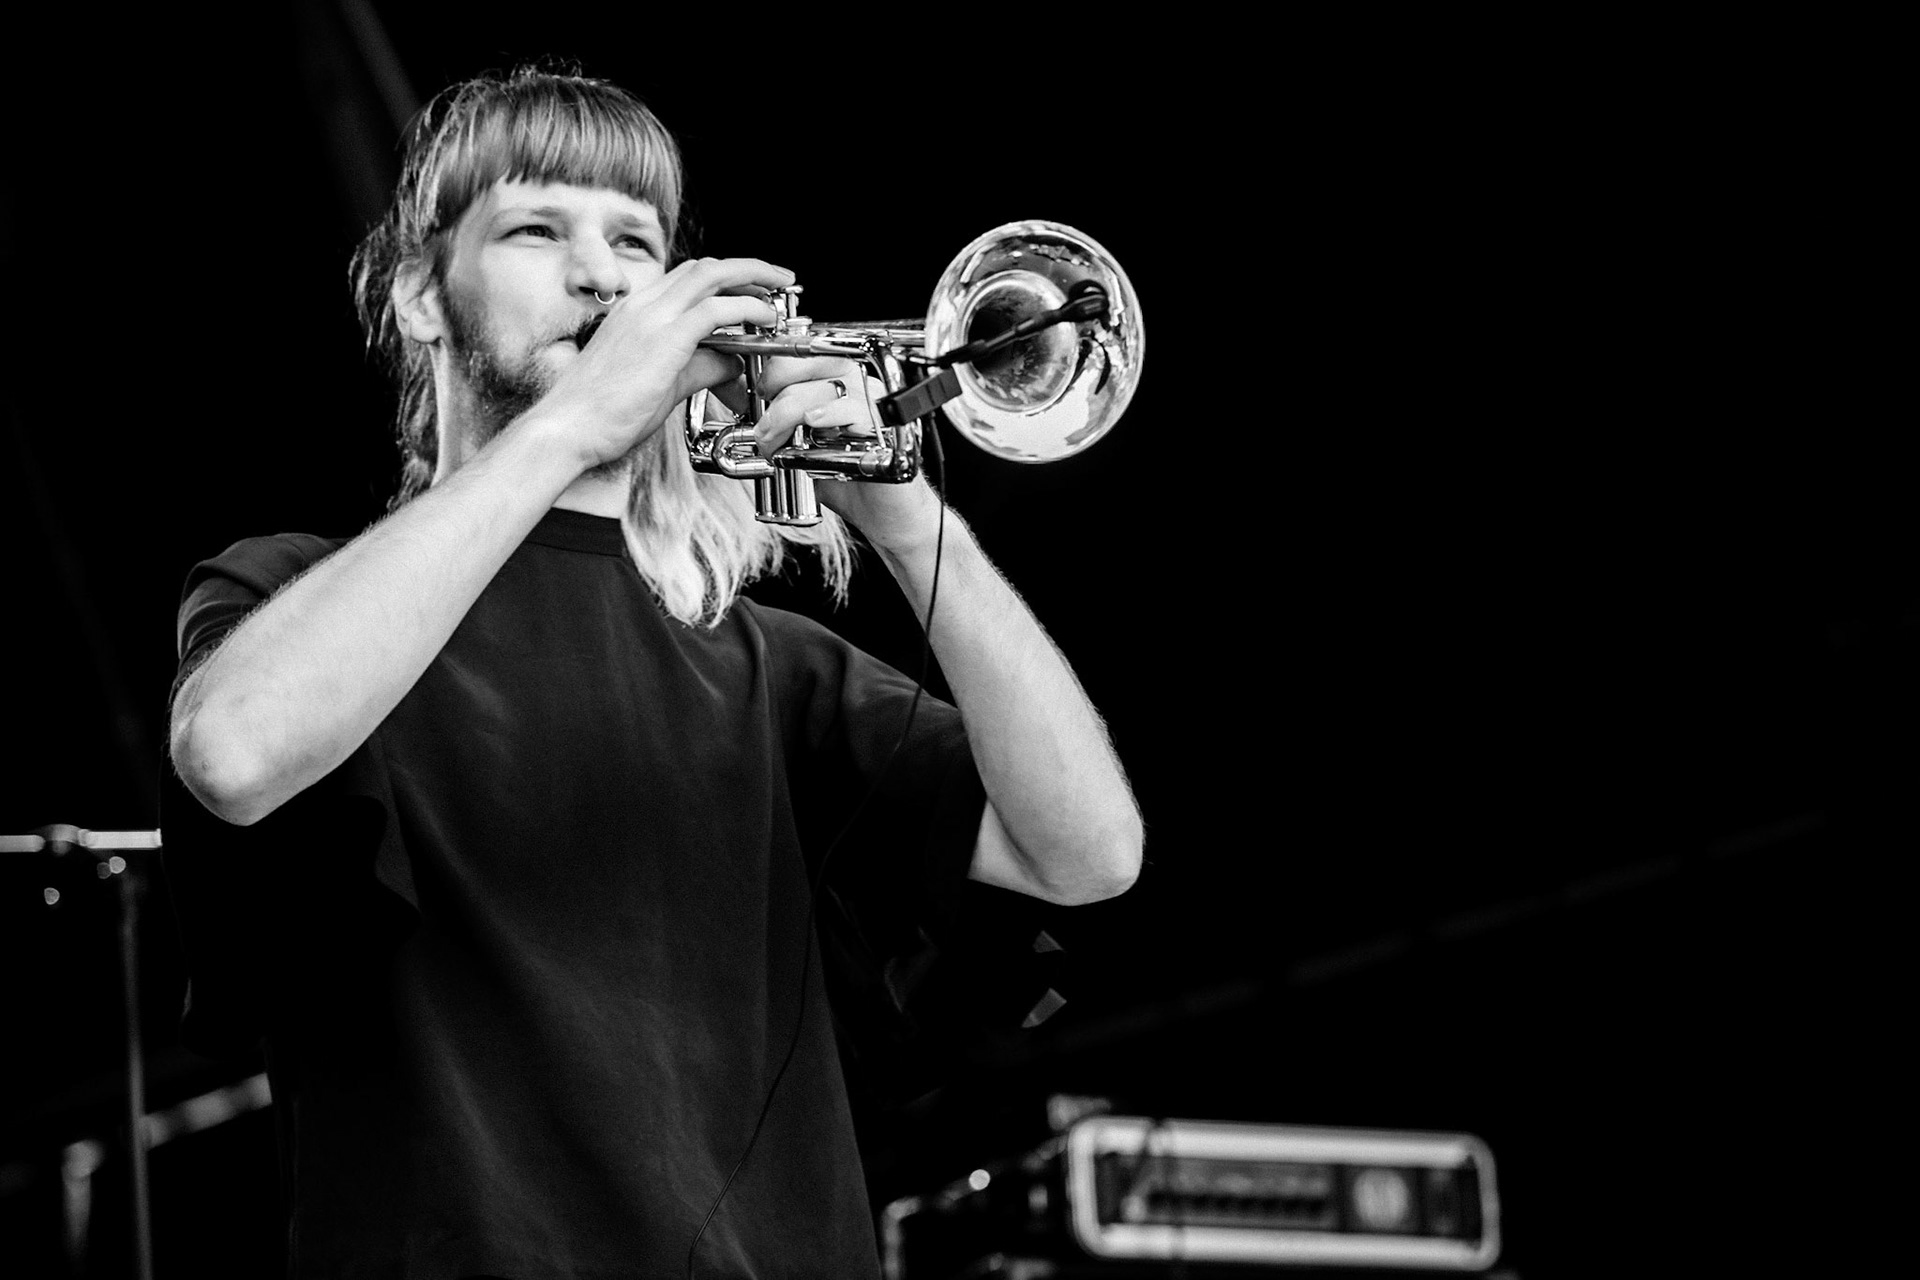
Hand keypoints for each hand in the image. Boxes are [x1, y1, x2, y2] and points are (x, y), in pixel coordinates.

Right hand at [533, 258, 794, 470]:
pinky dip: (748, 308)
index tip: (750, 289)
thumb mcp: (660, 383)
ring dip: (753, 278)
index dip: (724, 279)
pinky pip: (717, 309)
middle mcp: (642, 306)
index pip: (686, 279)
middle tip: (777, 280)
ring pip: (712, 276)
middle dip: (746, 268)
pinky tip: (766, 318)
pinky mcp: (665, 339)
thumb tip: (732, 362)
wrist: (565, 429)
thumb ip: (699, 366)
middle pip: (704, 268)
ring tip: (780, 290)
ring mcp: (652, 318)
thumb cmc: (600, 415)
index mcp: (634, 312)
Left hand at [752, 357, 942, 551]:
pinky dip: (829, 416)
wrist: (885, 513)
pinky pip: (854, 410)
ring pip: (823, 389)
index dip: (774, 370)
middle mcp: (859, 384)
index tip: (760, 394)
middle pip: (809, 365)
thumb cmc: (850, 478)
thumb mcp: (801, 443)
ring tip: (775, 444)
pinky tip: (814, 426)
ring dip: (788, 415)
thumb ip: (773, 416)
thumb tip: (738, 395)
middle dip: (775, 397)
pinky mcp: (884, 427)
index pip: (803, 353)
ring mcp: (873, 403)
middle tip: (764, 432)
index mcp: (841, 378)